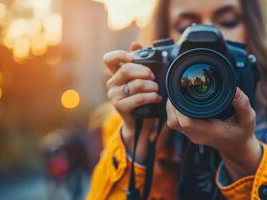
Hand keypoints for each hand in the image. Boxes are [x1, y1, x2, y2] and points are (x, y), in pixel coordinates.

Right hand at [104, 42, 160, 161]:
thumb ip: (139, 61)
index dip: (120, 55)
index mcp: (115, 74)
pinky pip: (138, 98)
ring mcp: (114, 96)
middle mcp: (111, 84)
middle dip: (143, 71)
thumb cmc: (141, 95)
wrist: (138, 120)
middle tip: (153, 76)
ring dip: (151, 86)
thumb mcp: (141, 78)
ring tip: (157, 89)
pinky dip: (150, 97)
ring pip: (135, 85)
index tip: (132, 57)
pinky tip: (157, 97)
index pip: (108, 59)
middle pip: (126, 70)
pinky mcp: (120, 107)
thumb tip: (135, 44)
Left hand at [166, 87, 261, 179]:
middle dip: (173, 104)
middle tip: (178, 88)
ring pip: (172, 122)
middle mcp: (197, 135)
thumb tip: (235, 89)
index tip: (182, 91)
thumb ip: (242, 104)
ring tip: (178, 92)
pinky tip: (179, 100)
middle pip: (174, 121)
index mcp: (210, 131)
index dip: (179, 107)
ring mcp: (192, 135)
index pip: (186, 122)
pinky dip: (174, 111)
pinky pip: (175, 122)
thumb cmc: (242, 132)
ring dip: (172, 108)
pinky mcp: (190, 133)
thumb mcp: (247, 118)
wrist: (237, 147)